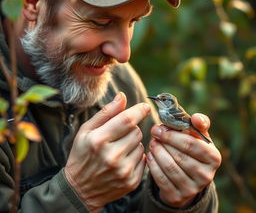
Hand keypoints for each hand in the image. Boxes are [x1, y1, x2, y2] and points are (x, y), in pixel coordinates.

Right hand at [64, 92, 150, 211]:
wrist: (80, 190)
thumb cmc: (82, 154)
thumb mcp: (86, 130)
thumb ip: (106, 113)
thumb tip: (122, 96)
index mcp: (99, 140)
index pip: (127, 120)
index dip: (139, 110)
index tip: (145, 106)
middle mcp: (112, 156)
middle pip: (137, 131)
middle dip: (131, 129)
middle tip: (119, 135)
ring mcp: (123, 171)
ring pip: (141, 144)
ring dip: (133, 143)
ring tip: (119, 149)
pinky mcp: (132, 181)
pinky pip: (143, 159)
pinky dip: (136, 156)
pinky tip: (123, 160)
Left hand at [146, 113, 220, 207]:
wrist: (186, 177)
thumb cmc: (192, 150)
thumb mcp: (198, 136)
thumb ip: (198, 124)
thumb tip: (197, 118)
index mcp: (214, 157)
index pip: (191, 144)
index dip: (173, 135)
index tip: (160, 128)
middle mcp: (206, 175)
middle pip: (180, 155)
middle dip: (164, 142)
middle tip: (154, 133)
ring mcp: (192, 189)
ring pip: (170, 167)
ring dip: (157, 152)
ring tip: (152, 143)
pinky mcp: (178, 197)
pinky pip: (161, 179)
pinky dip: (153, 165)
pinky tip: (149, 156)